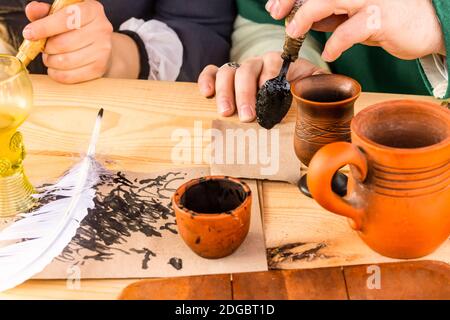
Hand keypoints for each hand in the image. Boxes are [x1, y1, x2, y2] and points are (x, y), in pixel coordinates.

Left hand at [23, 0, 113, 83]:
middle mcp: (102, 28)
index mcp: (92, 10)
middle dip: (46, 48)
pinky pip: (71, 76)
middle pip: (63, 43)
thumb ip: (45, 12)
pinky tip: (55, 69)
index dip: (44, 27)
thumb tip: (32, 10)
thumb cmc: (77, 28)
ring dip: (50, 61)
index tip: (29, 34)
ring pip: (65, 61)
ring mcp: (103, 50)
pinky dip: (57, 74)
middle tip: (43, 48)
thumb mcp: (63, 14)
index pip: (66, 19)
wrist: (100, 46)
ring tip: (49, 58)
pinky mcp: (100, 68)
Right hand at [198, 52, 327, 121]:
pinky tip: (206, 93)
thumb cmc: (296, 91)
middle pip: (246, 70)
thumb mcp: (310, 87)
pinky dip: (206, 80)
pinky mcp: (224, 77)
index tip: (267, 95)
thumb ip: (318, 87)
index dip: (268, 78)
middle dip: (246, 93)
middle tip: (248, 116)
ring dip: (226, 92)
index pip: (271, 64)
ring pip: (227, 72)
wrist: (284, 91)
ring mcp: (239, 70)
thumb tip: (326, 93)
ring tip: (227, 112)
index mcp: (278, 65)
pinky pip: (211, 72)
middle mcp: (257, 64)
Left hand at [266, 0, 445, 60]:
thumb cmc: (392, 18)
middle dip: (292, 0)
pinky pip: (350, 30)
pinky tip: (329, 52)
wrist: (431, 26)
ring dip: (306, 15)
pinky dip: (335, 43)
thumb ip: (331, 15)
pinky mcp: (383, 17)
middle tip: (275, 13)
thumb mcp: (355, 14)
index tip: (275, 5)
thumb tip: (300, 21)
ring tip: (293, 32)